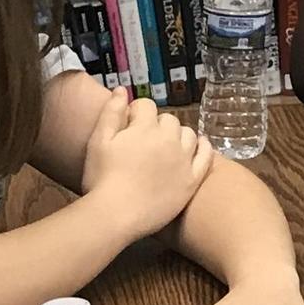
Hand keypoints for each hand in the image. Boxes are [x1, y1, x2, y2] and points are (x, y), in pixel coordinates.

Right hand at [81, 91, 214, 235]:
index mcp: (145, 127)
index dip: (136, 113)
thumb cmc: (101, 179)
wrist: (116, 215)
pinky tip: (197, 147)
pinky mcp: (192, 179)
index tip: (129, 124)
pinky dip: (203, 147)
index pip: (147, 106)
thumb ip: (111, 113)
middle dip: (157, 125)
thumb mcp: (98, 142)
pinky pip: (206, 156)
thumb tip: (121, 89)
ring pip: (188, 134)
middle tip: (144, 142)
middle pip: (169, 120)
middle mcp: (169, 139)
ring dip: (178, 135)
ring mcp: (184, 159)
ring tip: (166, 147)